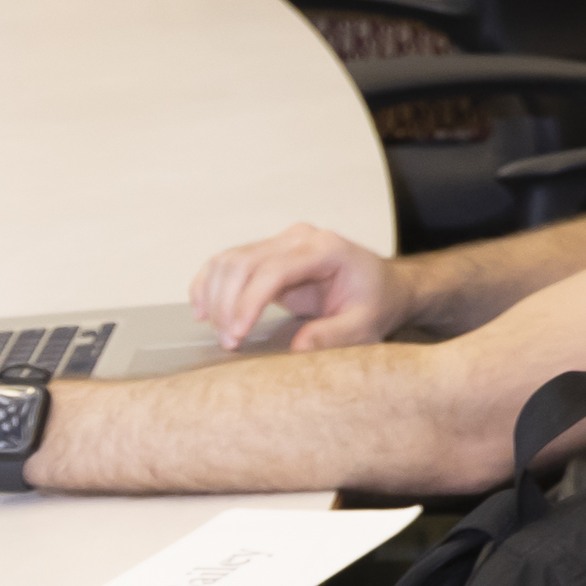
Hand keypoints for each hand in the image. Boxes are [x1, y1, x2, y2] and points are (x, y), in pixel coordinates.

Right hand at [194, 223, 412, 352]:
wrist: (383, 286)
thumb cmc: (376, 303)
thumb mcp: (365, 326)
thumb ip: (335, 335)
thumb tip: (298, 347)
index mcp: (326, 249)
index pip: (273, 269)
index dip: (248, 302)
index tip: (237, 335)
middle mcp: (300, 237)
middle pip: (243, 262)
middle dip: (227, 305)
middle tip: (228, 343)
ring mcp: (282, 241)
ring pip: (229, 260)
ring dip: (214, 297)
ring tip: (220, 334)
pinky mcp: (268, 253)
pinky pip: (227, 262)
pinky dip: (208, 284)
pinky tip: (202, 311)